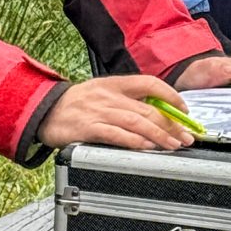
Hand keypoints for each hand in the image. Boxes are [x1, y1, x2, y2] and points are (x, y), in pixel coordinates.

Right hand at [39, 74, 197, 151]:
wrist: (43, 110)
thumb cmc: (74, 105)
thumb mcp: (101, 93)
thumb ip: (126, 100)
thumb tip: (156, 113)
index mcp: (114, 84)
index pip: (150, 84)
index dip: (171, 96)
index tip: (185, 110)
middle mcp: (109, 96)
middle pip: (148, 108)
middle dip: (171, 124)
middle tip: (187, 136)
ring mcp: (98, 112)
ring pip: (137, 122)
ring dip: (159, 135)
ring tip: (174, 145)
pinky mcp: (88, 128)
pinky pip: (116, 134)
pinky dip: (134, 141)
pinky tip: (146, 147)